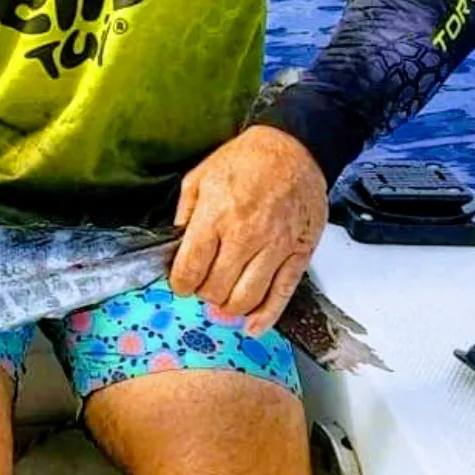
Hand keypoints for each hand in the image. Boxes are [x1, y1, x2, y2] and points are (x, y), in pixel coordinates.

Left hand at [169, 125, 327, 335]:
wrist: (293, 148)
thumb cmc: (246, 159)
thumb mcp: (199, 177)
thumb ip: (184, 213)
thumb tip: (176, 243)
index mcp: (216, 217)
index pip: (190, 269)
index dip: (180, 283)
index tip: (180, 283)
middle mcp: (245, 236)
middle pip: (217, 288)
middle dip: (204, 294)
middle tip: (203, 286)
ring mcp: (275, 247)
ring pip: (247, 298)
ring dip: (229, 306)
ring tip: (223, 298)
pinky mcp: (298, 254)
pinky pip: (282, 294)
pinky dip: (266, 316)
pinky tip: (253, 325)